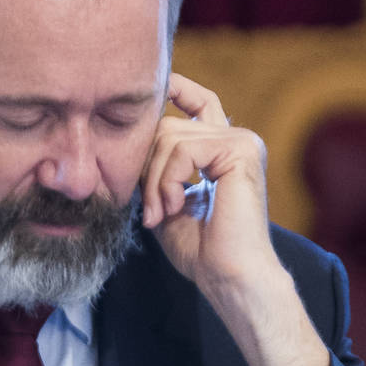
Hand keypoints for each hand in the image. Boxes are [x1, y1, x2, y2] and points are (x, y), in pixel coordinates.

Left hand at [141, 73, 328, 365]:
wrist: (229, 277)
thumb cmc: (200, 249)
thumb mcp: (165, 199)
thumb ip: (154, 170)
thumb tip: (123, 142)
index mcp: (222, 149)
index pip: (198, 101)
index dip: (175, 88)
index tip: (148, 88)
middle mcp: (236, 139)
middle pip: (166, 126)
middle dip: (145, 167)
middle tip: (148, 210)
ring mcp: (241, 141)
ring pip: (169, 137)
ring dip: (154, 180)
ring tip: (161, 213)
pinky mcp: (241, 150)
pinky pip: (183, 149)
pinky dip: (168, 180)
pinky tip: (175, 206)